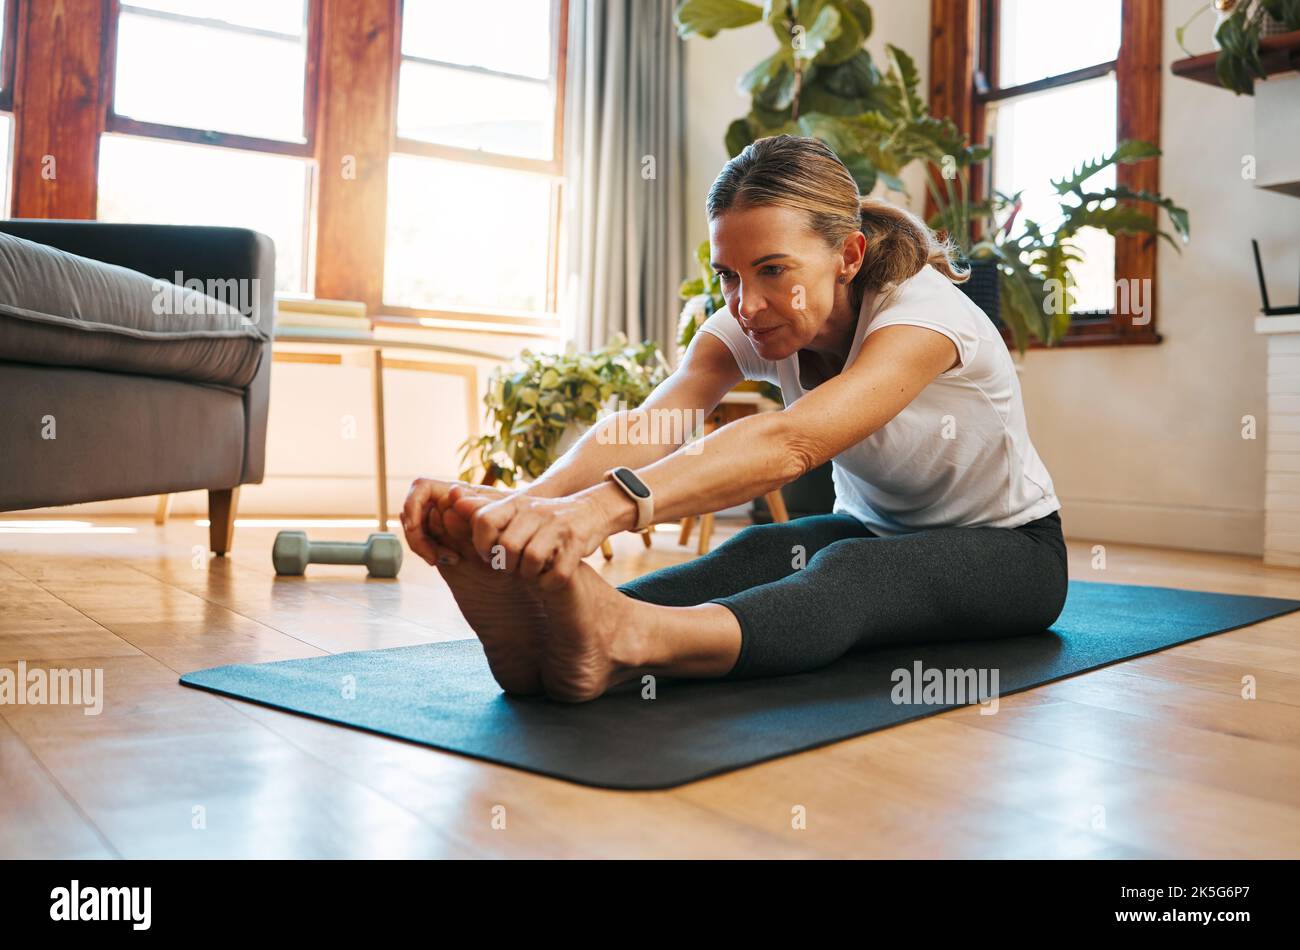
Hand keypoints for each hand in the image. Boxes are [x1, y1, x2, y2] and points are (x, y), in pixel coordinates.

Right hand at [400, 477, 513, 566]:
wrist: (520, 546)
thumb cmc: (513, 525)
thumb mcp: (499, 516)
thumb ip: (476, 507)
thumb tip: (452, 495)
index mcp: (455, 492)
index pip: (421, 487)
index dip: (412, 505)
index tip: (414, 527)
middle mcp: (443, 504)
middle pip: (411, 513)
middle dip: (418, 537)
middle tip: (435, 557)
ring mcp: (440, 522)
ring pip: (415, 530)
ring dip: (424, 547)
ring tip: (450, 559)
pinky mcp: (440, 540)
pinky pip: (424, 544)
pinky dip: (431, 553)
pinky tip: (453, 560)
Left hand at [451, 487, 629, 589]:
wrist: (591, 510)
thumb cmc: (545, 517)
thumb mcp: (515, 509)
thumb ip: (483, 509)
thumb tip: (451, 498)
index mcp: (516, 503)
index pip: (484, 521)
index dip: (482, 544)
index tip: (489, 555)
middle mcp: (535, 511)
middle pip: (507, 547)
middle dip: (507, 566)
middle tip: (513, 568)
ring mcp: (557, 526)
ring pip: (531, 561)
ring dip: (529, 575)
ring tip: (532, 573)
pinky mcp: (576, 542)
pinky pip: (556, 574)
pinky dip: (550, 583)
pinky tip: (549, 579)